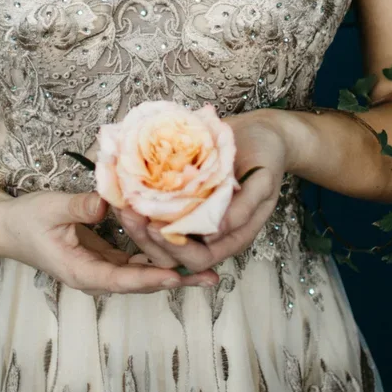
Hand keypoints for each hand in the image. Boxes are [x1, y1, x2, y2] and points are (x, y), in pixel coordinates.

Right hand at [0, 188, 218, 293]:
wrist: (8, 228)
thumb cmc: (27, 219)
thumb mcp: (50, 208)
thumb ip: (78, 207)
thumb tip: (107, 203)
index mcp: (80, 271)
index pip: (121, 280)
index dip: (150, 278)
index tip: (177, 276)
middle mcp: (95, 276)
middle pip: (141, 283)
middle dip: (176, 279)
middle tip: (211, 276)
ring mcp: (102, 270)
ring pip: (143, 274)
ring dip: (174, 272)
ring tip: (210, 271)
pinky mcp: (106, 259)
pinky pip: (137, 262)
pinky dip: (159, 257)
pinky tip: (183, 251)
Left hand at [111, 110, 291, 273]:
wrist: (261, 132)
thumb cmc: (267, 155)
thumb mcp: (264, 181)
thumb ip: (243, 210)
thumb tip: (214, 234)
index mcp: (232, 235)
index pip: (199, 259)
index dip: (176, 248)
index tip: (157, 227)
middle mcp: (210, 233)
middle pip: (172, 255)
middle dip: (148, 239)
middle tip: (129, 213)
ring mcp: (194, 217)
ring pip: (160, 237)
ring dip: (139, 225)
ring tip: (123, 203)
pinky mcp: (183, 199)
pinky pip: (159, 211)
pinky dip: (143, 204)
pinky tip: (127, 189)